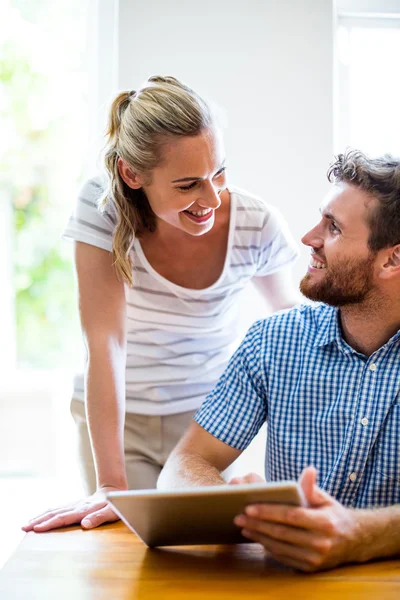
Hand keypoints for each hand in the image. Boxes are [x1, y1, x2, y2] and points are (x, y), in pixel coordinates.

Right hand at [21, 486, 122, 532]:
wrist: (114, 491)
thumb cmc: (114, 505)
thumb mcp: (111, 512)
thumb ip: (98, 518)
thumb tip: (84, 525)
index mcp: (83, 510)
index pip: (63, 518)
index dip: (50, 524)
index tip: (37, 529)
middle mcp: (76, 506)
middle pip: (54, 513)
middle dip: (38, 521)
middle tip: (23, 527)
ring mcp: (74, 505)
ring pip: (54, 510)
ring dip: (40, 517)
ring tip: (27, 523)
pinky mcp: (74, 505)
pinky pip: (57, 510)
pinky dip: (47, 514)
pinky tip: (41, 517)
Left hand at [234, 466, 361, 571]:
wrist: (354, 541)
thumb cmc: (334, 514)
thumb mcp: (326, 499)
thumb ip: (312, 488)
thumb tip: (309, 470)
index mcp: (324, 523)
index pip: (291, 516)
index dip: (268, 512)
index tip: (249, 506)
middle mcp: (320, 543)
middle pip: (282, 533)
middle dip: (257, 524)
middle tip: (238, 516)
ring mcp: (315, 559)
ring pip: (280, 547)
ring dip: (259, 537)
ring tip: (244, 526)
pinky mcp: (310, 568)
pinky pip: (284, 557)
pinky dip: (268, 547)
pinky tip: (257, 537)